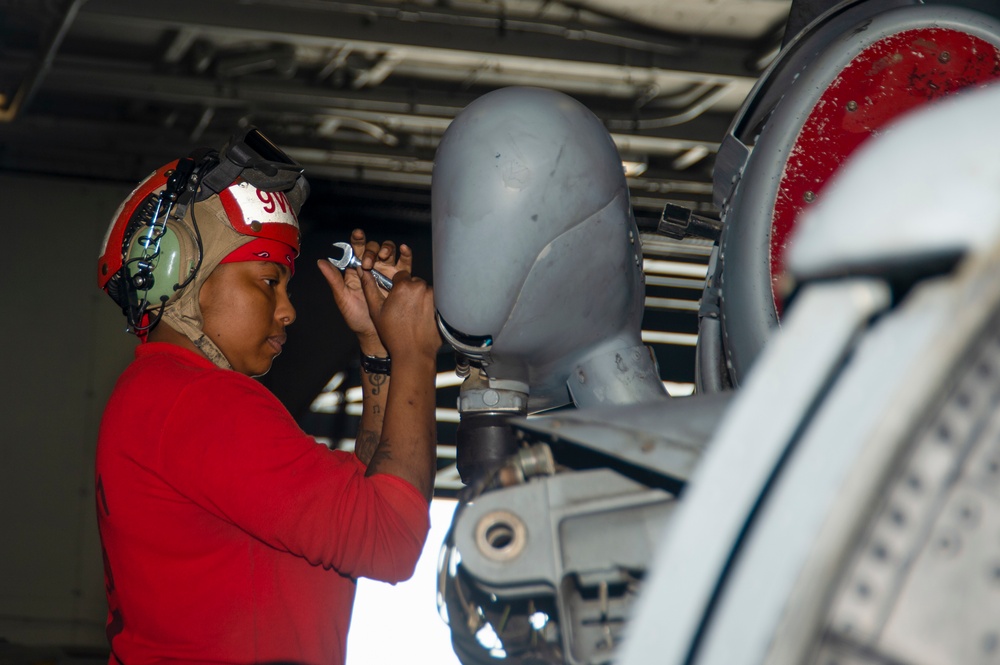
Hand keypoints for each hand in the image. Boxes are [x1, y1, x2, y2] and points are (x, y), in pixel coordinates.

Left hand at [318, 229, 411, 355]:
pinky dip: (405, 253)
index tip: (357, 235)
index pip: (356, 249)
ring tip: (383, 257)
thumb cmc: (356, 317)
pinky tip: (403, 250)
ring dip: (387, 249)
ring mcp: (387, 272)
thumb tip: (321, 262)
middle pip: (374, 248)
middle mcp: (372, 268)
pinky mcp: (400, 278)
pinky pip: (405, 262)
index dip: (357, 240)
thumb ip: (334, 279)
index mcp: (356, 269)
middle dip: (371, 250)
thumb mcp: (343, 298)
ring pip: (389, 251)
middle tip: (368, 263)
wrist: (374, 333)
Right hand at [358, 264, 440, 363]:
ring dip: (420, 299)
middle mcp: (421, 288)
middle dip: (410, 292)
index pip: (401, 276)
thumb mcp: (376, 311)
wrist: (413, 353)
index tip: (396, 297)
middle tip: (405, 309)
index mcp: (404, 286)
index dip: (397, 286)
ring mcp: (434, 297)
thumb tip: (363, 272)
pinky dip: (429, 307)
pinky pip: (435, 301)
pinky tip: (422, 320)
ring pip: (425, 292)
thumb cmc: (393, 334)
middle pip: (414, 283)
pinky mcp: (442, 307)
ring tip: (414, 316)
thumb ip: (369, 288)